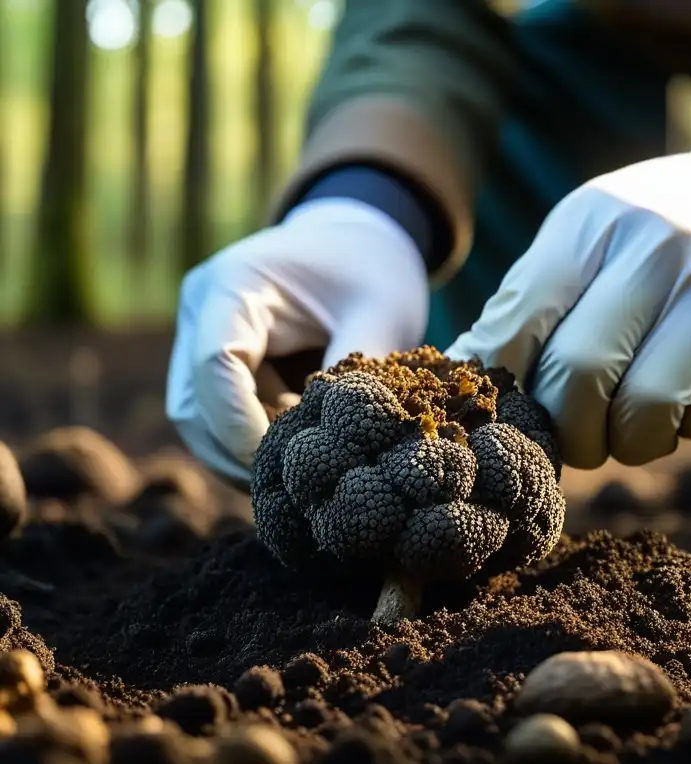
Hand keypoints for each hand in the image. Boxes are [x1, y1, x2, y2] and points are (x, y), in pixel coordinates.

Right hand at [167, 199, 428, 485]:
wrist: (357, 241)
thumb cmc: (370, 271)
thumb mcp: (380, 314)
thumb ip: (355, 376)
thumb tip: (337, 444)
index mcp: (233, 286)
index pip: (216, 366)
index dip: (244, 425)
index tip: (287, 464)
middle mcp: (200, 311)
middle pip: (195, 405)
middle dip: (242, 450)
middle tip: (301, 479)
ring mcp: (198, 337)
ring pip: (198, 421)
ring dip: (243, 453)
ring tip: (305, 464)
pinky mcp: (211, 362)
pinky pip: (216, 418)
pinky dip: (250, 442)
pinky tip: (297, 452)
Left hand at [447, 140, 690, 468]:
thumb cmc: (660, 243)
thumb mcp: (591, 243)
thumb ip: (528, 305)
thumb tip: (459, 376)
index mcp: (595, 223)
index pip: (521, 323)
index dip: (504, 386)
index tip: (510, 411)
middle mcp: (661, 250)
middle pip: (578, 377)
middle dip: (567, 429)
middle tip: (577, 431)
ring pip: (647, 414)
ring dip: (629, 441)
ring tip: (634, 419)